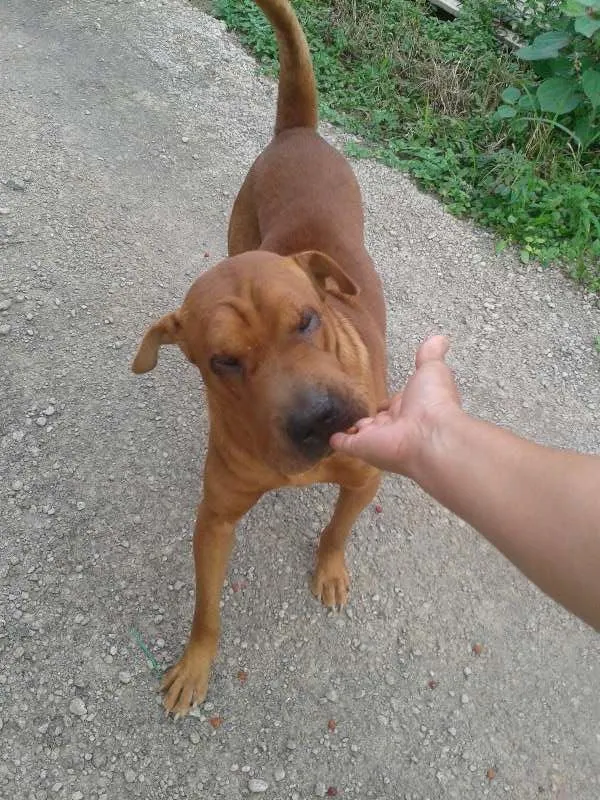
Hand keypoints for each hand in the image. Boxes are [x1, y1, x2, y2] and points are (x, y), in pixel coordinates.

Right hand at [331, 336, 461, 475]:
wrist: (428, 435)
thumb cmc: (431, 401)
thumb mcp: (432, 369)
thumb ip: (431, 354)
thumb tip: (441, 338)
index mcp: (410, 406)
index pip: (395, 404)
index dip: (388, 402)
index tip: (379, 399)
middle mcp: (394, 424)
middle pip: (378, 421)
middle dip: (370, 417)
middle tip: (354, 408)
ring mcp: (376, 438)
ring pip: (362, 433)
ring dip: (352, 427)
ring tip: (336, 418)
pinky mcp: (359, 447)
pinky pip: (344, 443)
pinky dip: (336, 440)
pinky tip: (327, 436)